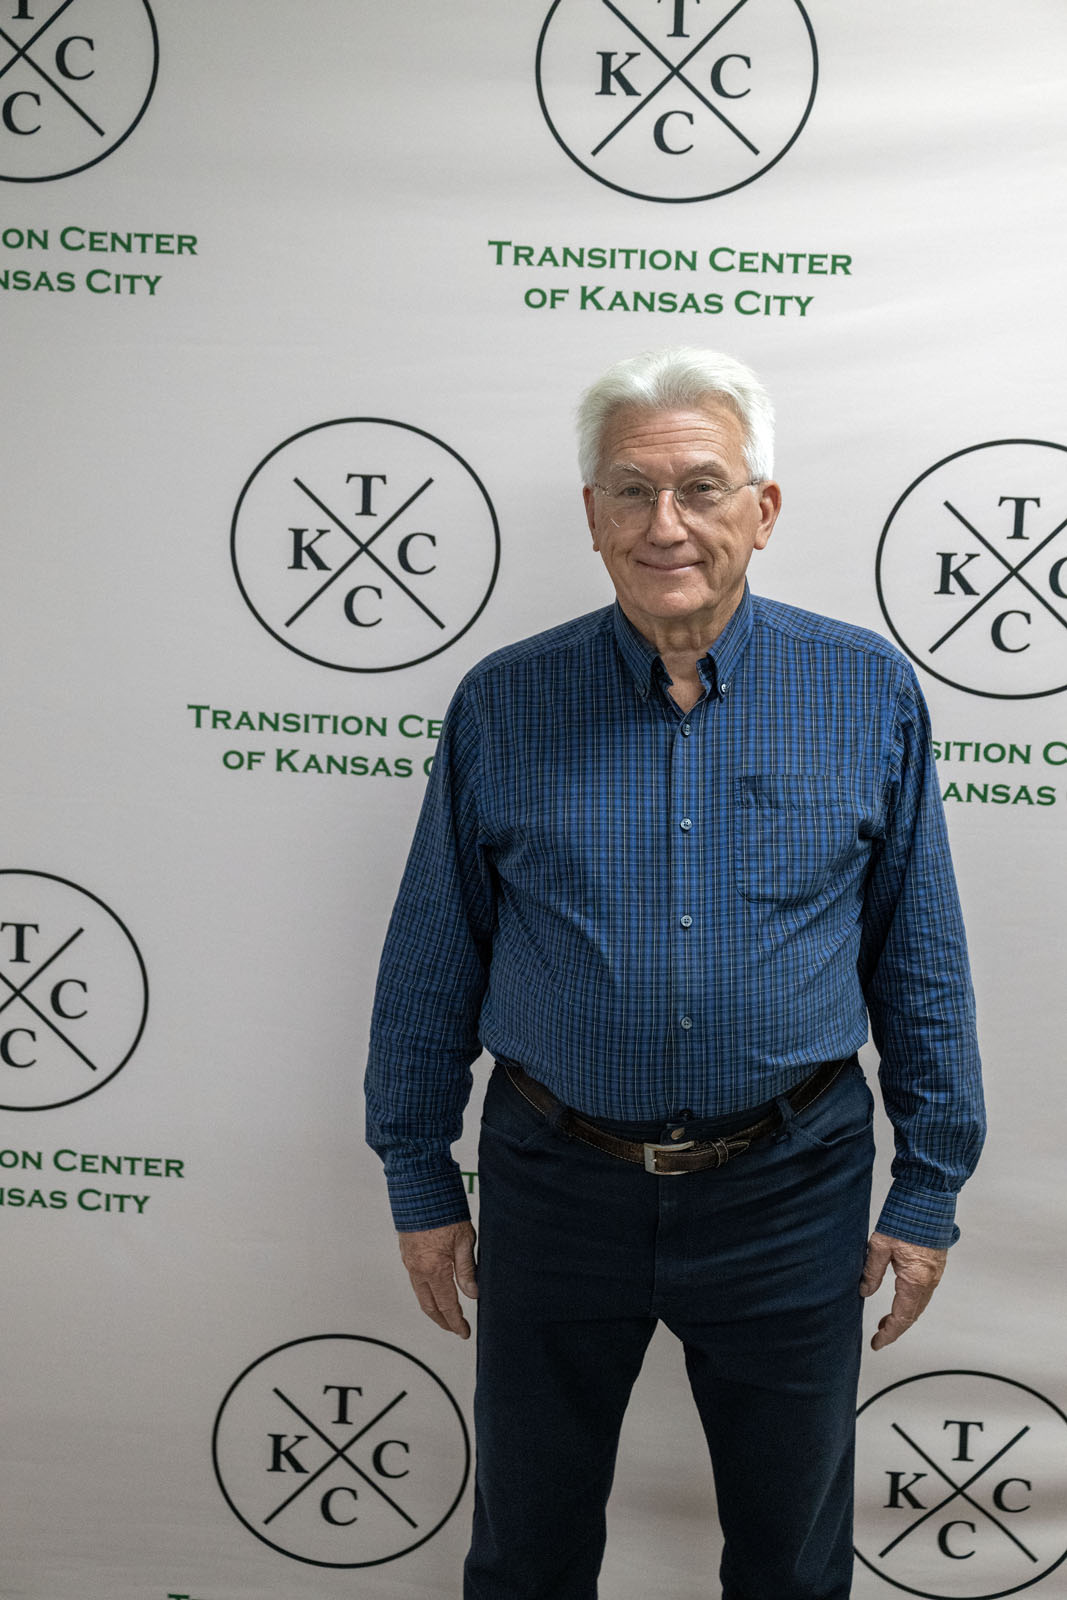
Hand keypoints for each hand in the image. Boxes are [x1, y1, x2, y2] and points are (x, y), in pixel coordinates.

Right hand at [397, 1221, 477, 1337]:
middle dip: (443, 1321)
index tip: (464, 1332)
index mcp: (435, 1269)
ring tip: (446, 1314)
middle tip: (455, 1328)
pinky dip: (425, 1292)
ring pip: (420, 1295)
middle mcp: (419, 1270)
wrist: (420, 1190)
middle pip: (430, 1307)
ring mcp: (410, 1262)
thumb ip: (468, 1270)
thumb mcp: (465, 1240)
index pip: (448, 1305)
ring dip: (433, 1308)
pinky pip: (415, 1281)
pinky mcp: (406, 1254)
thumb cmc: (443, 1211)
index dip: (457, 1322)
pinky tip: (434, 1289)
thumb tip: (473, 1293)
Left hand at [860, 1231, 946, 1350]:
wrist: (927, 1200)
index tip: (877, 1343)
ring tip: (884, 1321)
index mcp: (915, 1280)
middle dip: (895, 1328)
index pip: (902, 1318)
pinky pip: (923, 1292)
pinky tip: (899, 1299)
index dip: (889, 1333)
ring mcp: (935, 1274)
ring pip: (919, 1304)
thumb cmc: (905, 1219)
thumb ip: (871, 1271)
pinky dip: (910, 1302)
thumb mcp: (879, 1245)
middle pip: (912, 1315)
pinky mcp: (935, 1266)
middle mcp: (928, 1281)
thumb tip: (865, 1291)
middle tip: (879, 1336)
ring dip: (903, 1315)